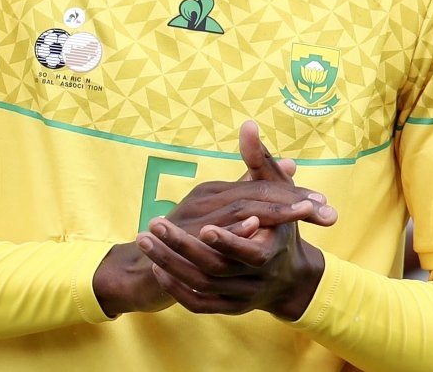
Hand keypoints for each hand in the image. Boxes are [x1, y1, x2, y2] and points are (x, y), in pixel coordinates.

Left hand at [139, 121, 330, 319]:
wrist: (287, 278)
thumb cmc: (280, 226)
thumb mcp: (276, 192)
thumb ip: (259, 160)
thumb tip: (249, 125)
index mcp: (273, 251)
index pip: (250, 252)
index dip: (227, 240)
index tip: (202, 228)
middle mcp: (257, 279)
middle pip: (216, 269)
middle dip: (182, 248)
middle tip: (153, 225)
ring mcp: (240, 296)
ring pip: (201, 286)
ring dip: (170, 265)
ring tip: (145, 240)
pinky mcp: (226, 307)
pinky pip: (197, 303)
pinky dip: (176, 288)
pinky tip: (157, 267)